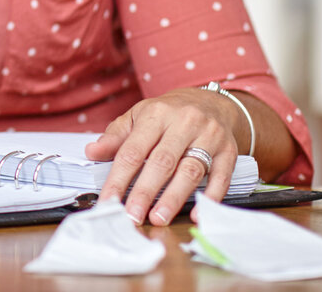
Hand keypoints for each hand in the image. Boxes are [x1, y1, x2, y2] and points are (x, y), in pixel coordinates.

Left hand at [86, 87, 241, 224]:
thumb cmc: (167, 114)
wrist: (211, 102)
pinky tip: (196, 214)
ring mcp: (210, 136)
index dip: (119, 178)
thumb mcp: (138, 116)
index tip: (108, 201)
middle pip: (162, 162)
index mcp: (156, 114)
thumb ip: (115, 136)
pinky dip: (209, 197)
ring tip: (158, 218)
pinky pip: (221, 177)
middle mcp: (184, 123)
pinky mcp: (229, 151)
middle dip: (145, 192)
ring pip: (190, 171)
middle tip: (133, 216)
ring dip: (173, 198)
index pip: (133, 150)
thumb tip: (92, 152)